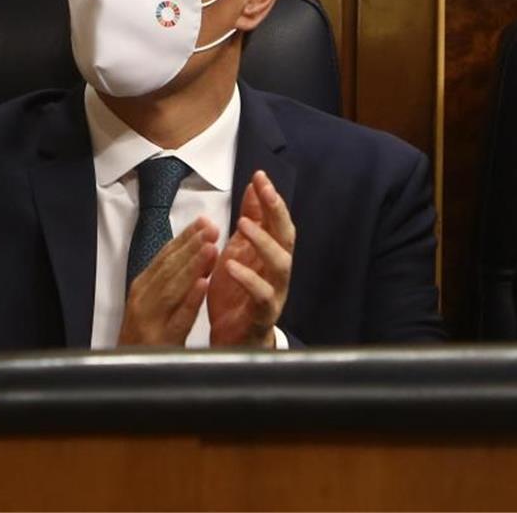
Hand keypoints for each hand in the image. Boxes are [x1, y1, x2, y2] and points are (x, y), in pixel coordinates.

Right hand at [117, 217, 218, 345]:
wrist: (124, 375)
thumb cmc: (146, 336)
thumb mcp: (156, 302)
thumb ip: (174, 278)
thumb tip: (200, 250)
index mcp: (143, 286)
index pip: (166, 256)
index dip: (185, 237)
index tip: (205, 221)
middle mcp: (143, 299)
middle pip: (169, 267)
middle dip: (191, 246)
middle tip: (212, 227)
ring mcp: (149, 320)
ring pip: (173, 288)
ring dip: (192, 266)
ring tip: (211, 248)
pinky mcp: (159, 341)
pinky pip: (178, 319)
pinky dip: (190, 300)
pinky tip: (203, 285)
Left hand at [208, 171, 294, 346]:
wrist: (233, 342)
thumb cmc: (236, 296)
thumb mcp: (238, 252)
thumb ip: (249, 223)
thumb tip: (254, 187)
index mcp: (271, 255)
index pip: (277, 220)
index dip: (271, 198)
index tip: (259, 175)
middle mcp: (278, 271)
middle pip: (286, 236)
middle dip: (276, 211)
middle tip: (264, 190)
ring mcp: (275, 293)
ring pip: (281, 264)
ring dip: (264, 242)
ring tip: (243, 223)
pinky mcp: (264, 315)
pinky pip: (263, 296)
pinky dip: (248, 279)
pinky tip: (230, 265)